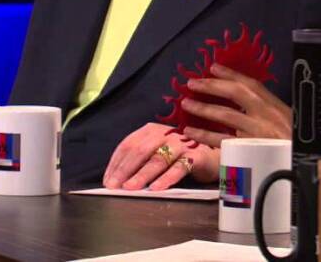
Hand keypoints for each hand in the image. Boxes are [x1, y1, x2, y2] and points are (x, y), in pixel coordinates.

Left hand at [103, 122, 218, 190]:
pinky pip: (179, 168)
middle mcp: (165, 133)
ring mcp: (181, 143)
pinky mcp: (195, 156)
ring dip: (142, 174)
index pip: (128, 144)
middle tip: (114, 186)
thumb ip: (140, 161)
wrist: (212, 155)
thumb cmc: (179, 155)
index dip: (116, 163)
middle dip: (125, 169)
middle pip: (140, 150)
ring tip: (131, 188)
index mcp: (151, 131)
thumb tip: (116, 179)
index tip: (108, 180)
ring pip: (158, 159)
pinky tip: (156, 188)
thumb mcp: (157, 153)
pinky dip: (166, 178)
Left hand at [180, 63, 291, 146]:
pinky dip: (204, 135)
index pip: (252, 85)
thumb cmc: (297, 146)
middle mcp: (267, 116)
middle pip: (237, 93)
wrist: (305, 168)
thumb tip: (246, 107)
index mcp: (277, 107)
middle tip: (192, 82)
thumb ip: (269, 115)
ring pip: (226, 115)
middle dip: (213, 86)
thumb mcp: (289, 123)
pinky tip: (189, 131)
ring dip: (203, 107)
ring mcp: (257, 133)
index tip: (214, 67)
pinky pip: (222, 140)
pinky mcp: (248, 151)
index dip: (231, 74)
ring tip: (186, 103)